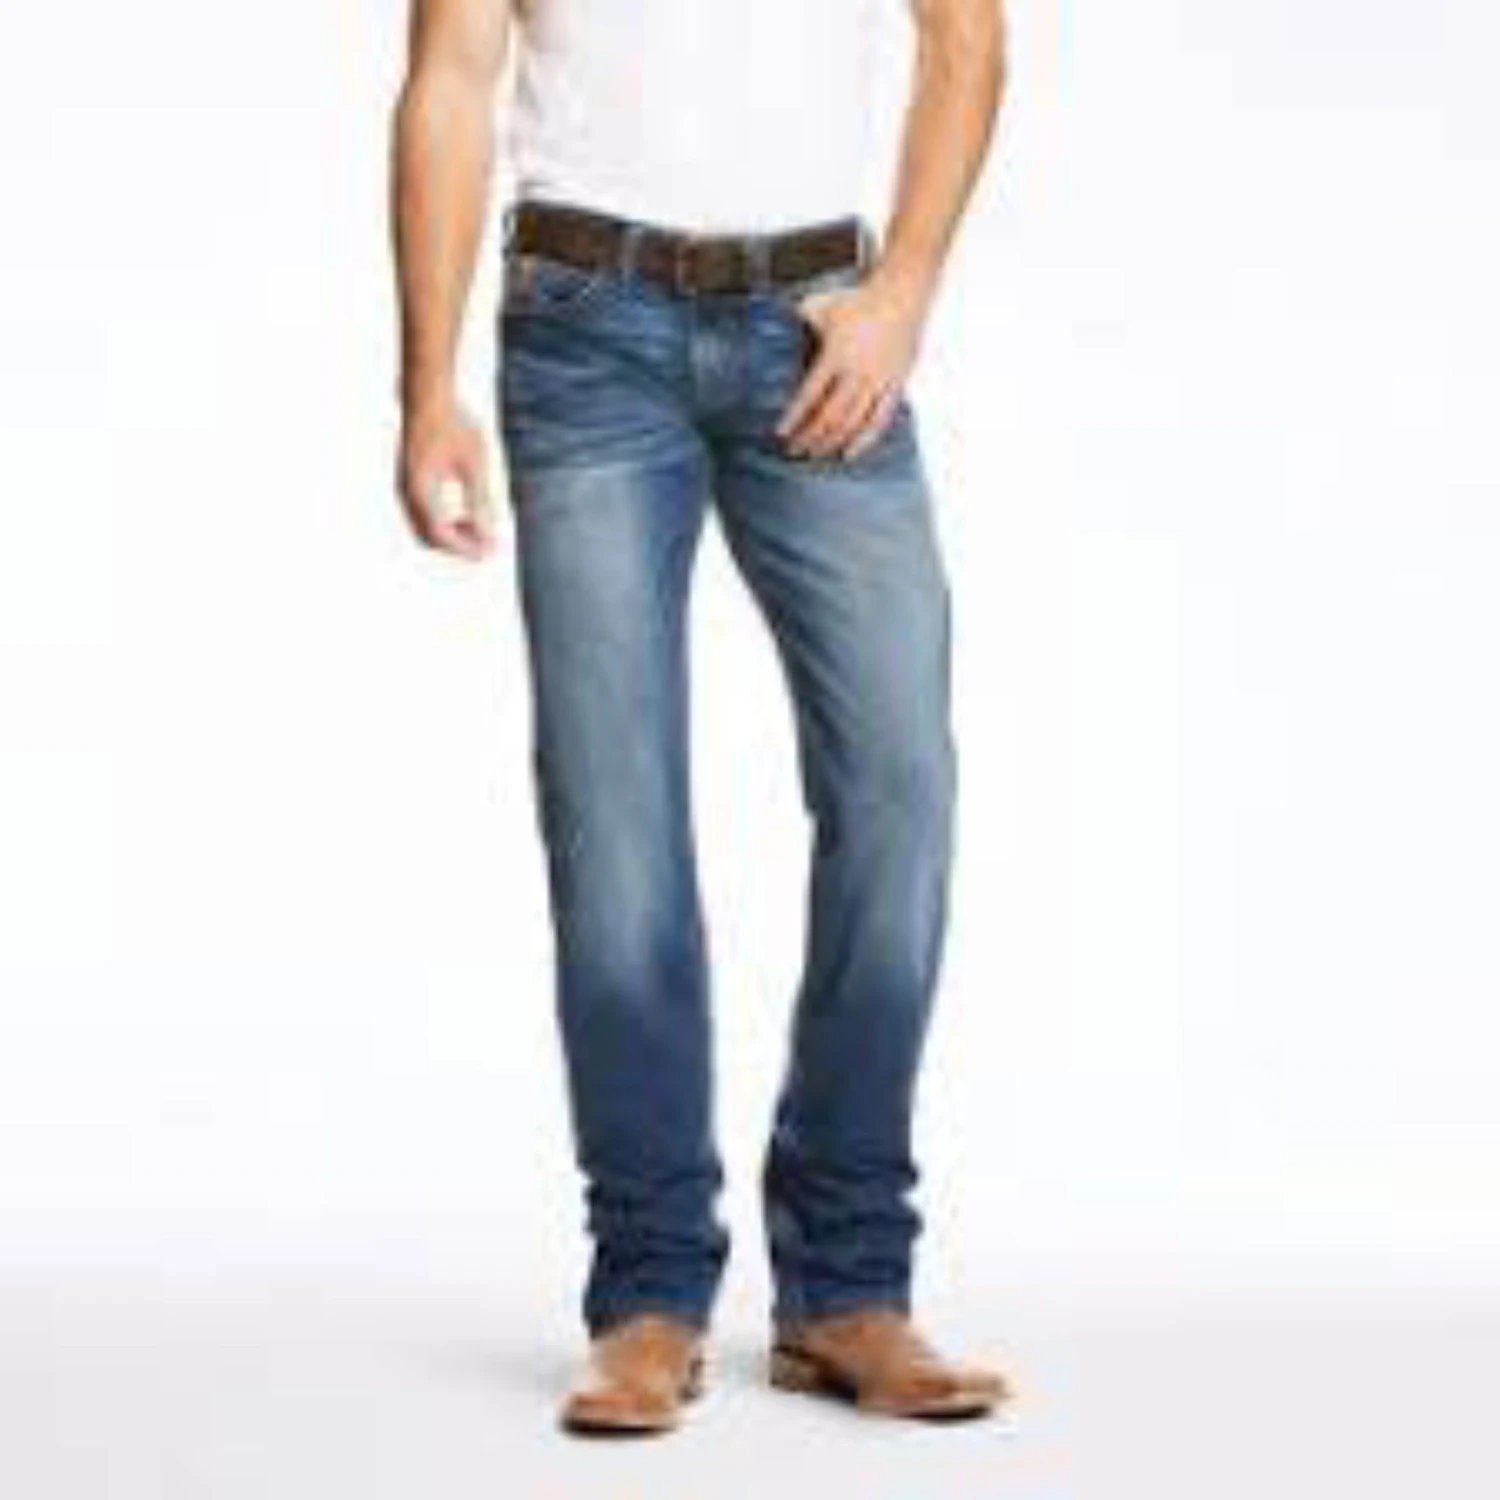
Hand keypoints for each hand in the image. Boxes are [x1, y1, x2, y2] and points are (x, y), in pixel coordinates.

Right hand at [396, 396, 496, 560]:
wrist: (428, 395)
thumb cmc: (453, 424)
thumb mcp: (475, 464)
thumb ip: (480, 500)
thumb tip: (489, 534)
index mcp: (420, 489)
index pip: (441, 535)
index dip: (466, 549)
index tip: (490, 552)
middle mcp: (406, 492)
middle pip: (429, 538)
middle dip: (459, 547)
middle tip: (488, 548)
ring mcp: (403, 487)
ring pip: (424, 529)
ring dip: (452, 536)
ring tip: (481, 532)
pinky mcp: (408, 481)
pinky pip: (423, 515)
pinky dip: (444, 523)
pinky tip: (466, 516)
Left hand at [777, 269, 932, 460]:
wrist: (902, 293)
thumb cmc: (860, 300)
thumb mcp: (822, 305)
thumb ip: (799, 319)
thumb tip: (777, 324)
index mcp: (836, 354)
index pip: (810, 395)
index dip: (795, 417)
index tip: (781, 433)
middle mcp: (858, 372)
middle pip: (830, 416)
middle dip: (810, 437)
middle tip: (795, 450)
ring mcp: (879, 381)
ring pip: (853, 423)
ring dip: (832, 442)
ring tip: (816, 453)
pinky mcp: (896, 386)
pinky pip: (880, 421)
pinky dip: (864, 441)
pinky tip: (848, 454)